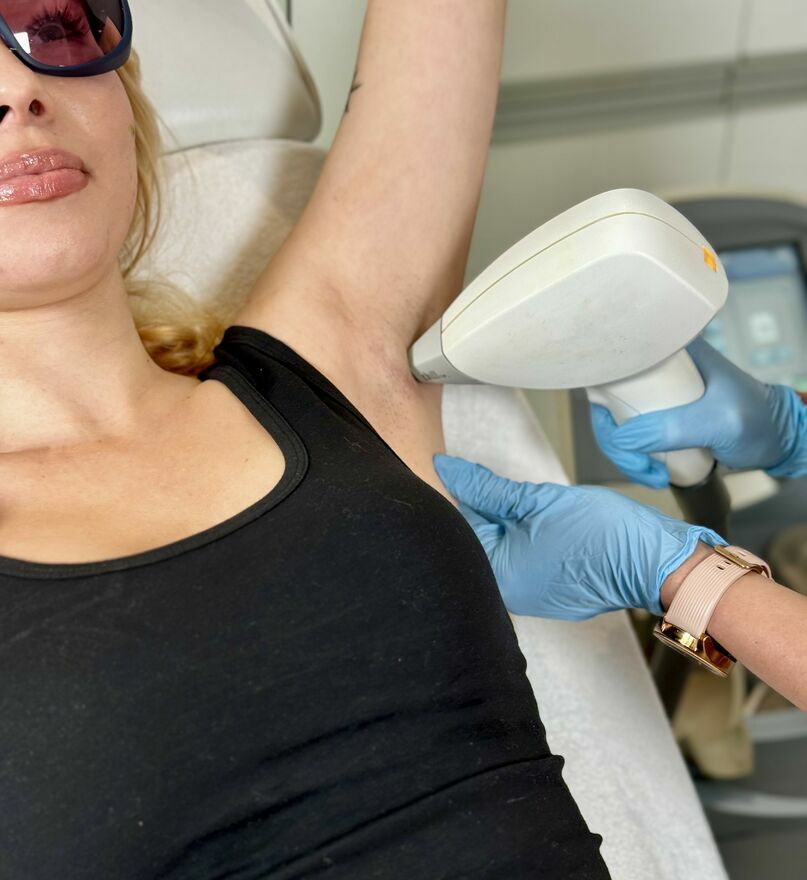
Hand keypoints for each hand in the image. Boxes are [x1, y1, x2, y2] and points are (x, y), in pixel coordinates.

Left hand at [433, 453, 724, 619]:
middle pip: (478, 539)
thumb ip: (489, 489)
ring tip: (520, 499)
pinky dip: (523, 536)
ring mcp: (529, 594)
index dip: (459, 491)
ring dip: (503, 520)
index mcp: (498, 573)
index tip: (453, 465)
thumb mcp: (539, 500)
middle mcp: (507, 592)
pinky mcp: (548, 591)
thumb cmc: (604, 535)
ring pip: (500, 547)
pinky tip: (535, 519)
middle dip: (480, 506)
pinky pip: (522, 559)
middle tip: (490, 478)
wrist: (655, 564)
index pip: (461, 525)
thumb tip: (448, 471)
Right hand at [590, 336, 806, 487]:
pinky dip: (632, 458)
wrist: (777, 440)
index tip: (610, 421)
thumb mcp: (719, 422)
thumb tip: (621, 438)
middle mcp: (654, 368)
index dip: (598, 387)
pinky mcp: (654, 417)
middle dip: (614, 439)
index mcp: (668, 350)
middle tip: (639, 465)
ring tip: (652, 475)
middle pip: (605, 398)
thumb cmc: (757, 420)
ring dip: (623, 454)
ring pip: (612, 422)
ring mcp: (652, 394)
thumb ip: (673, 428)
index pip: (615, 359)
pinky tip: (653, 473)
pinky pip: (627, 436)